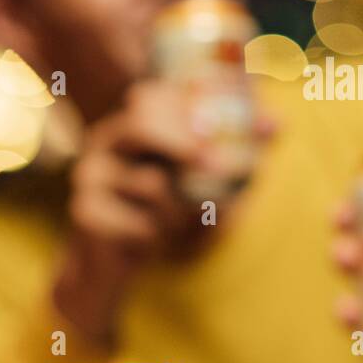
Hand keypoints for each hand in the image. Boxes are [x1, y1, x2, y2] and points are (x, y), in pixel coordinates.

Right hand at [55, 79, 271, 342]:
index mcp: (126, 127)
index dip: (185, 104)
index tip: (216, 126)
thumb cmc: (159, 214)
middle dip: (183, 142)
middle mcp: (101, 145)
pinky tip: (154, 242)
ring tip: (181, 226)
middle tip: (218, 167)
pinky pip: (138, 221)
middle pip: (140, 126)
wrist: (111, 266)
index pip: (150, 97)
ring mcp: (88, 178)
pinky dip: (158, 236)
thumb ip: (233, 150)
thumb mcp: (196, 182)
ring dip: (179, 210)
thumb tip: (277, 123)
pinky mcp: (86, 213)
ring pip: (150, 183)